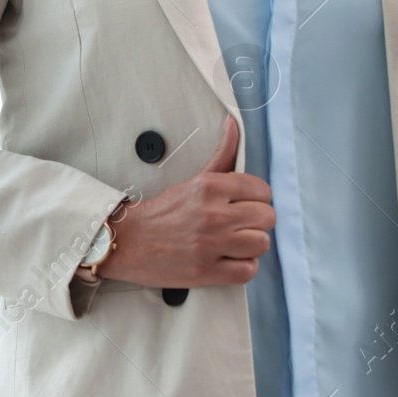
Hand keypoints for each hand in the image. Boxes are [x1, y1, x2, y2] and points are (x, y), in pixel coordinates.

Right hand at [97, 114, 274, 287]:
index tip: (246, 204)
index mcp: (211, 187)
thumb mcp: (194, 179)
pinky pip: (248, 270)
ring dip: (251, 245)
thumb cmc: (163, 212)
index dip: (258, 198)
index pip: (262, 190)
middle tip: (241, 223)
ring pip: (262, 243)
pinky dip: (242, 266)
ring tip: (235, 242)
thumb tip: (233, 125)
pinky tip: (229, 258)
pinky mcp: (208, 271)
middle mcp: (214, 214)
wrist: (130, 241)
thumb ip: (222, 154)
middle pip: (267, 217)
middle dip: (257, 221)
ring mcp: (212, 245)